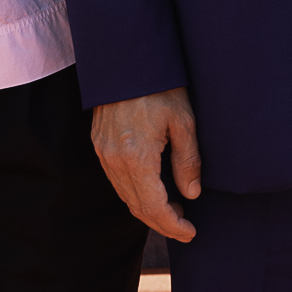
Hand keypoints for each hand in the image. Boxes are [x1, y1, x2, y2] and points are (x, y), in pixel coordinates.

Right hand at [91, 87, 202, 241]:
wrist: (127, 59)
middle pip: (137, 207)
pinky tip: (153, 190)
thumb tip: (192, 194)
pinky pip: (117, 181)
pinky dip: (135, 193)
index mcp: (136, 156)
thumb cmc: (160, 86)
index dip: (173, 225)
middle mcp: (114, 160)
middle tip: (185, 228)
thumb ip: (188, 160)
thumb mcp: (184, 121)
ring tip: (174, 210)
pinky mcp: (100, 145)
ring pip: (125, 196)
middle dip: (162, 222)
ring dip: (148, 210)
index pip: (154, 207)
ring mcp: (103, 153)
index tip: (191, 232)